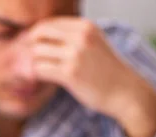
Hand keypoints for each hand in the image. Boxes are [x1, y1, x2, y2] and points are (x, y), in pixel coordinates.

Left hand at [30, 17, 155, 136]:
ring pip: (37, 52)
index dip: (36, 36)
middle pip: (39, 33)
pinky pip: (40, 69)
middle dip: (30, 46)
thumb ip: (73, 38)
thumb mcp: (94, 45)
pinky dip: (36, 74)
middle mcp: (80, 37)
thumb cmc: (106, 72)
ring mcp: (75, 54)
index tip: (33, 49)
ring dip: (32, 63)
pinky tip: (39, 80)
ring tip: (36, 72)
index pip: (49, 24)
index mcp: (85, 26)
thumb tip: (41, 38)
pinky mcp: (70, 73)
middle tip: (29, 60)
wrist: (126, 93)